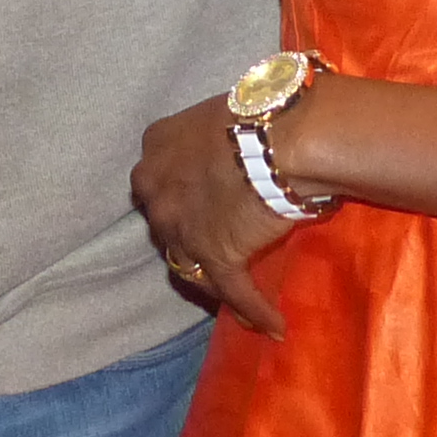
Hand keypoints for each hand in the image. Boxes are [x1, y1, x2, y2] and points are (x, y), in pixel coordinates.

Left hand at [136, 94, 292, 335]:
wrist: (281, 136)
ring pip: (189, 264)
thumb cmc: (259, 110)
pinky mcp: (214, 257)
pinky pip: (234, 292)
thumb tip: (237, 145)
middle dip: (185, 234)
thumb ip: (210, 138)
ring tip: (234, 292)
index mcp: (156, 147)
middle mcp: (156, 189)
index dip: (177, 193)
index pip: (157, 180)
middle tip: (215, 240)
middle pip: (165, 223)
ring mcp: (180, 228)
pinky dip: (255, 310)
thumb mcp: (218, 111)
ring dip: (211, 277)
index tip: (197, 199)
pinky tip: (274, 326)